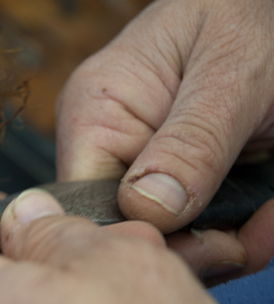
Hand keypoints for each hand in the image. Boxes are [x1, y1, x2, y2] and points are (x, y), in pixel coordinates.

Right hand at [55, 0, 273, 280]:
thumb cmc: (252, 15)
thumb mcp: (230, 73)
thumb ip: (191, 142)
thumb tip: (147, 209)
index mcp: (95, 113)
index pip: (84, 202)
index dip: (137, 234)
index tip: (204, 243)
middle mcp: (108, 147)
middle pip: (126, 228)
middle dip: (190, 243)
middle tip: (243, 243)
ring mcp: (141, 167)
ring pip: (165, 238)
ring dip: (221, 243)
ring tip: (266, 223)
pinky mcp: (176, 183)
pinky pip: (194, 228)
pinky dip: (235, 233)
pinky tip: (264, 218)